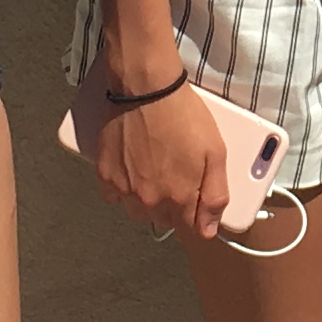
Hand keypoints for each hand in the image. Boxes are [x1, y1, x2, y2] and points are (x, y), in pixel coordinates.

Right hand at [93, 79, 230, 241]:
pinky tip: (132, 170)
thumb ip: (215, 196)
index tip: (196, 208)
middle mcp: (151, 201)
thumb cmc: (184, 116)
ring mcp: (125, 190)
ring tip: (154, 172)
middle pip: (163, 221)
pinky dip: (123, 190)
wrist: (146, 89)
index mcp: (180, 198)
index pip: (189, 232)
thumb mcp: (216, 152)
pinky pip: (114, 197)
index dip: (196, 220)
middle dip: (173, 207)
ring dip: (148, 201)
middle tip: (176, 176)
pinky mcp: (105, 176)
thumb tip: (209, 230)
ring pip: (138, 212)